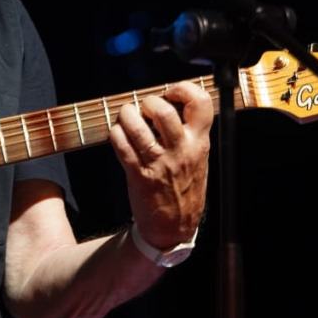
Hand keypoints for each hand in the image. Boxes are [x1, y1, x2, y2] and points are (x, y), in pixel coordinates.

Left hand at [108, 80, 212, 248]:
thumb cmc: (185, 189)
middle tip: (144, 108)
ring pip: (138, 126)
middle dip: (148, 101)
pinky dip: (115, 134)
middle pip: (163, 111)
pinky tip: (118, 134)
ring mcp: (159, 162)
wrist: (174, 227)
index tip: (172, 92)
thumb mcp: (200, 159)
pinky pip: (121, 145)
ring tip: (127, 117)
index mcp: (199, 143)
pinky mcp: (138, 174)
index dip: (184, 89)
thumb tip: (174, 103)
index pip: (201, 103)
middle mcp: (180, 150)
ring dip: (126, 115)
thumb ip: (192, 133)